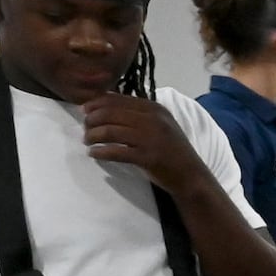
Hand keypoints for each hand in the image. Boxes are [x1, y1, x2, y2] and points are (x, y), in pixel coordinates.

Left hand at [79, 93, 215, 202]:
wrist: (191, 175)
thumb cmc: (171, 150)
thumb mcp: (159, 124)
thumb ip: (138, 113)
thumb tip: (104, 104)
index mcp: (154, 108)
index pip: (116, 99)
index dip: (95, 104)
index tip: (84, 111)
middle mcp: (153, 120)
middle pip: (109, 113)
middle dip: (91, 120)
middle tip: (85, 129)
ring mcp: (151, 138)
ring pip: (110, 131)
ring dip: (92, 135)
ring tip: (87, 141)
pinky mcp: (147, 157)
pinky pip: (116, 151)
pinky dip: (100, 152)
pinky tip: (94, 153)